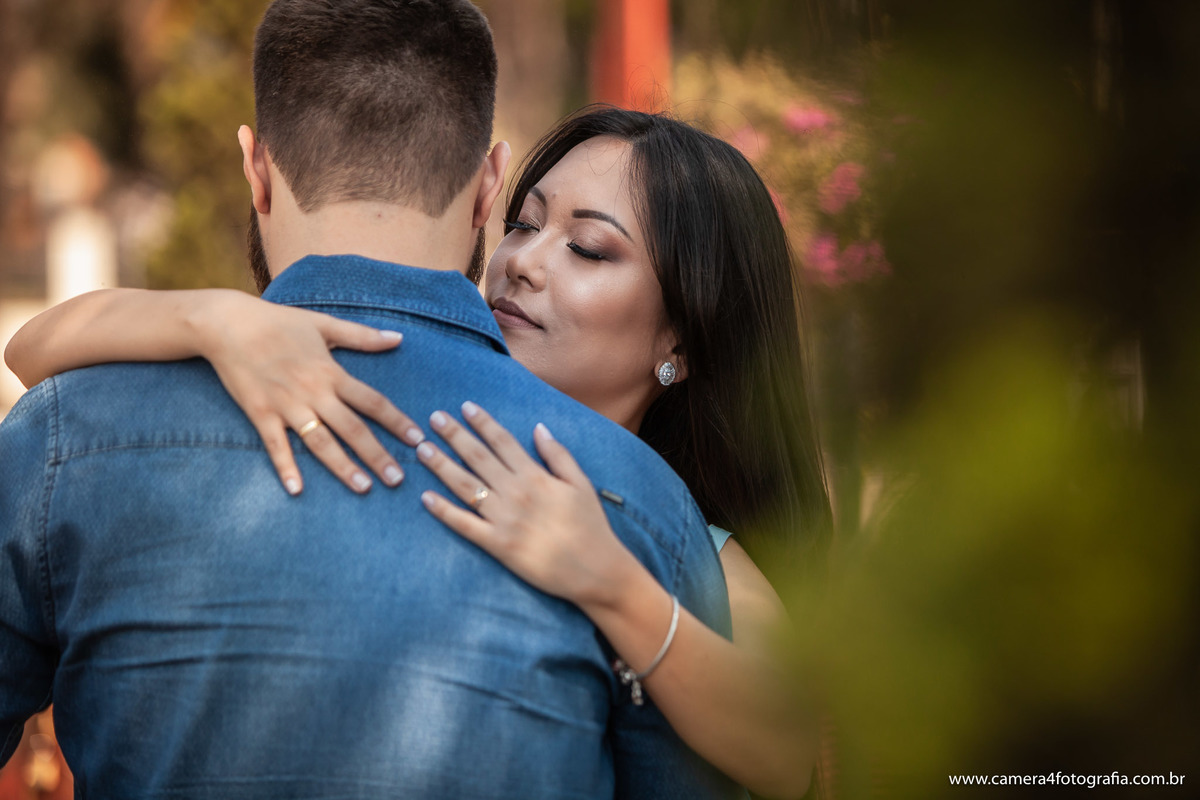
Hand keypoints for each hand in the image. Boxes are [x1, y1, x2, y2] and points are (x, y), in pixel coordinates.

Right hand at [195, 292, 424, 494]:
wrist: (228, 324)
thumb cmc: (278, 322)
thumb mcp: (324, 324)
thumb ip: (362, 336)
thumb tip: (398, 338)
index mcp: (331, 372)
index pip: (372, 401)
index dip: (396, 421)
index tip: (417, 439)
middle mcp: (313, 392)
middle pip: (352, 429)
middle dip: (377, 455)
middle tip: (398, 480)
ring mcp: (286, 405)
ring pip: (320, 442)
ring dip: (342, 466)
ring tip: (363, 487)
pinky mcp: (260, 413)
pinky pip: (275, 446)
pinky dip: (286, 468)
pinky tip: (297, 490)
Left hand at [416, 402, 640, 608]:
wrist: (595, 569)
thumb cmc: (591, 526)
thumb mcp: (581, 483)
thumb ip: (558, 454)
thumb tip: (538, 428)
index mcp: (535, 476)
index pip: (502, 441)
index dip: (482, 422)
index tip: (465, 406)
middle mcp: (516, 492)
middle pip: (478, 457)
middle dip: (454, 435)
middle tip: (434, 418)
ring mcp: (504, 519)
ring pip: (465, 486)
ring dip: (441, 465)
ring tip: (422, 448)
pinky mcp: (498, 545)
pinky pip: (465, 525)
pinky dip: (444, 511)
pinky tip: (426, 498)